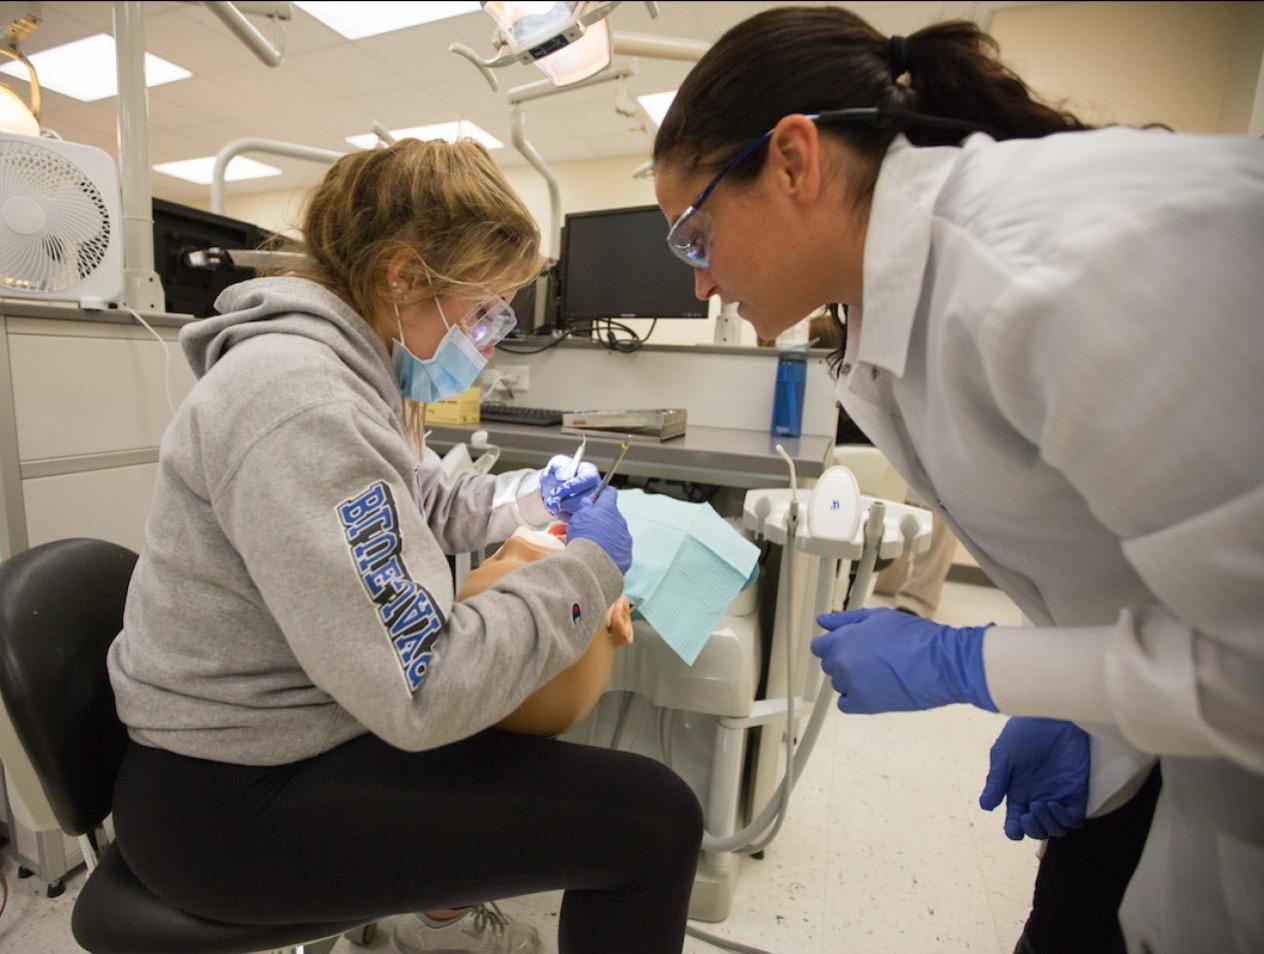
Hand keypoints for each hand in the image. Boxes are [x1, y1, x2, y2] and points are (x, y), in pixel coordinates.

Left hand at [539, 455, 600, 518]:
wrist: (552, 486)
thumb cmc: (558, 472)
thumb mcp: (556, 465)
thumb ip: (560, 468)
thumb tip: (565, 478)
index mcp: (590, 473)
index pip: (587, 480)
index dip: (573, 486)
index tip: (558, 491)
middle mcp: (595, 489)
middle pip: (586, 498)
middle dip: (566, 501)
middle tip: (552, 499)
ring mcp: (591, 503)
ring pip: (579, 511)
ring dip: (562, 508)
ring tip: (551, 502)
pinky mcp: (583, 514)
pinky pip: (574, 519)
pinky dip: (562, 515)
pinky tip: (556, 509)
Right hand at [566, 488, 632, 573]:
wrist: (592, 563)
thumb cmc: (583, 537)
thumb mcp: (578, 517)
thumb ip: (584, 507)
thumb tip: (588, 501)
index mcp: (608, 509)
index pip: (609, 493)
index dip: (602, 495)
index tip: (596, 499)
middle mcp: (620, 521)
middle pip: (612, 516)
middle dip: (602, 520)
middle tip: (589, 528)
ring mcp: (625, 537)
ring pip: (616, 532)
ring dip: (607, 536)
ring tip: (593, 545)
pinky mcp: (627, 553)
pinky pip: (619, 549)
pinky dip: (611, 551)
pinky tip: (601, 556)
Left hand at [809, 607, 996, 713]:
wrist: (940, 663)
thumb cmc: (913, 636)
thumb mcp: (877, 617)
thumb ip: (845, 620)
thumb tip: (823, 622)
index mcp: (841, 641)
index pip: (818, 647)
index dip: (832, 645)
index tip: (846, 645)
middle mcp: (841, 665)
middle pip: (829, 665)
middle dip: (844, 660)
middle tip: (871, 656)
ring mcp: (851, 686)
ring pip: (840, 683)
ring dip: (852, 678)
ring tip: (880, 671)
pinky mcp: (864, 705)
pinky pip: (846, 703)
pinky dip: (856, 698)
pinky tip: (875, 688)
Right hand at [980, 717, 1089, 839]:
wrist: (1052, 716)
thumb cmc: (1024, 732)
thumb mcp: (1003, 755)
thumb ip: (996, 780)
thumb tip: (985, 807)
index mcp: (1018, 792)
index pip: (1015, 822)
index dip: (1014, 831)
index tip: (1014, 830)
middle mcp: (1037, 798)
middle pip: (1036, 829)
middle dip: (1032, 829)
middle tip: (1029, 813)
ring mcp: (1058, 796)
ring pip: (1055, 828)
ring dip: (1048, 825)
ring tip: (1042, 805)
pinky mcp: (1076, 792)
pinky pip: (1073, 819)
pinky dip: (1064, 819)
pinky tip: (1054, 805)